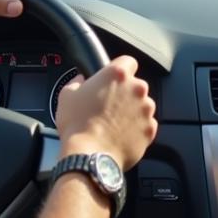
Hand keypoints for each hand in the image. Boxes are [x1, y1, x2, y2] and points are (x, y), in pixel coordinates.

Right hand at [55, 55, 157, 169]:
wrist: (89, 156)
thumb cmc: (77, 125)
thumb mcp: (67, 96)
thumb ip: (76, 82)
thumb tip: (80, 80)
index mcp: (117, 74)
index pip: (127, 62)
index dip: (119, 71)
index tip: (113, 80)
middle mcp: (136, 88)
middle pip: (136, 85)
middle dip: (125, 94)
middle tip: (109, 107)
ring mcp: (146, 109)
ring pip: (143, 105)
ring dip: (132, 112)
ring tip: (114, 125)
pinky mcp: (150, 128)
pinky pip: (146, 125)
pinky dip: (137, 129)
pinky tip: (121, 136)